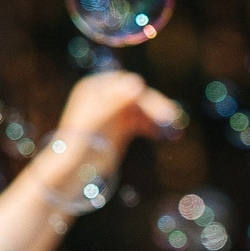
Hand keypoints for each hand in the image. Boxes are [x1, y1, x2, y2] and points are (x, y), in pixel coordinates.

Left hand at [51, 70, 185, 166]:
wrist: (74, 168)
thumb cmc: (82, 141)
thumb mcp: (100, 117)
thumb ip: (119, 99)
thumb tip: (139, 82)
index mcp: (95, 87)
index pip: (126, 85)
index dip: (145, 95)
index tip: (160, 109)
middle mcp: (104, 96)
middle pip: (135, 96)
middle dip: (155, 107)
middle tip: (173, 118)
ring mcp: (113, 111)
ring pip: (140, 109)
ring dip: (157, 118)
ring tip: (175, 129)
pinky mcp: (120, 127)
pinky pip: (140, 122)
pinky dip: (151, 127)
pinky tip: (162, 135)